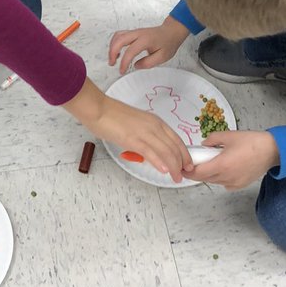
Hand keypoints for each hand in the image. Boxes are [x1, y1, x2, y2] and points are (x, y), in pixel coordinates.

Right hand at [62, 79, 191, 182]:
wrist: (98, 108)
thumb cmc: (112, 116)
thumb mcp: (135, 125)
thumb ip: (144, 137)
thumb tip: (147, 152)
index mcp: (156, 122)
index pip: (176, 139)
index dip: (184, 154)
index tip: (187, 164)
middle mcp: (154, 126)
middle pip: (174, 147)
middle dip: (181, 163)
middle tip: (183, 175)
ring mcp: (144, 132)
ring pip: (166, 152)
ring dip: (174, 167)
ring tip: (176, 178)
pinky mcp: (133, 139)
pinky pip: (151, 152)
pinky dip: (160, 163)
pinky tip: (165, 171)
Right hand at [108, 17, 188, 74]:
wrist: (171, 32)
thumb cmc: (168, 43)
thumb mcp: (162, 57)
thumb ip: (148, 63)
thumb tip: (136, 65)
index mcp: (146, 40)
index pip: (130, 51)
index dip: (124, 62)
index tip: (122, 71)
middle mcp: (138, 34)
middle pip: (119, 40)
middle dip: (112, 52)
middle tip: (112, 64)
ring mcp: (135, 31)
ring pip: (117, 36)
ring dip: (112, 47)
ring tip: (113, 59)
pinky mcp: (133, 32)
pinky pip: (120, 35)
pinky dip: (115, 43)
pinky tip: (117, 51)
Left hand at [183, 130, 279, 190]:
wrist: (272, 150)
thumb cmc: (251, 142)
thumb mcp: (228, 135)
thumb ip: (212, 140)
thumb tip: (203, 145)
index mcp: (221, 165)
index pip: (197, 173)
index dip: (187, 172)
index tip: (182, 167)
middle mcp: (226, 177)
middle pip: (204, 178)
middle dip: (197, 171)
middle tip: (196, 161)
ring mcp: (233, 183)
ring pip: (214, 181)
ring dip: (209, 174)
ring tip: (213, 161)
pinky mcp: (240, 185)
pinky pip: (224, 183)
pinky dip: (220, 177)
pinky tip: (225, 167)